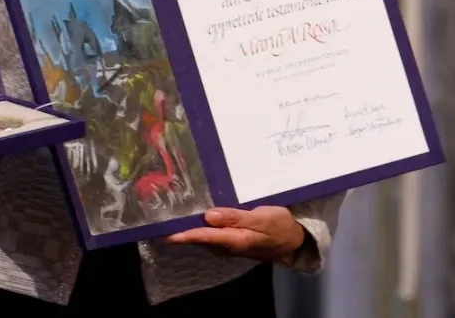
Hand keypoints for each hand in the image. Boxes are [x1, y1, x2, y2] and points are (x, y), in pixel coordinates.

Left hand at [167, 206, 305, 261]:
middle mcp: (227, 244)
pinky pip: (211, 233)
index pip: (204, 236)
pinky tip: (195, 213)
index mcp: (234, 239)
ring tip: (172, 210)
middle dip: (181, 228)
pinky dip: (201, 225)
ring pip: (204, 235)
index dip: (184, 234)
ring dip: (189, 225)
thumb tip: (208, 216)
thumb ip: (235, 217)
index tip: (165, 231)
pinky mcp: (230, 239)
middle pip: (199, 237)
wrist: (293, 240)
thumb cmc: (279, 226)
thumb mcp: (262, 219)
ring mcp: (228, 243)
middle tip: (161, 214)